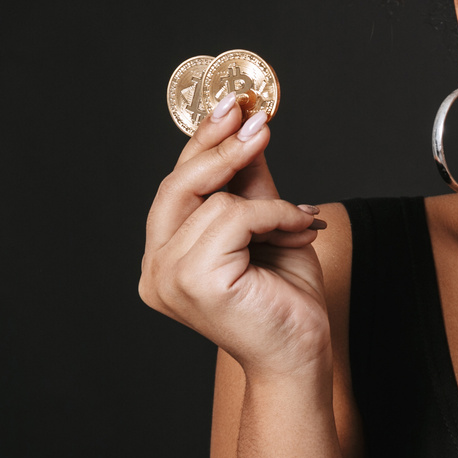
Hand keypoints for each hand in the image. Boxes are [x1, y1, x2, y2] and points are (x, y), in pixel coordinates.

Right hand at [138, 97, 331, 380]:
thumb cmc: (284, 296)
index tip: (232, 106)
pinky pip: (235, 217)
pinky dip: (275, 216)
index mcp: (165, 257)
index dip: (201, 144)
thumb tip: (247, 126)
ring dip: (268, 203)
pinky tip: (301, 231)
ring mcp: (168, 278)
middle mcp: (155, 270)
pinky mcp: (195, 281)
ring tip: (300, 221)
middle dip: (221, 149)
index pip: (176, 188)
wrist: (301, 351)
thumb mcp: (267, 225)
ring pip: (214, 201)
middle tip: (258, 122)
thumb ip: (248, 183)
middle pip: (178, 187)